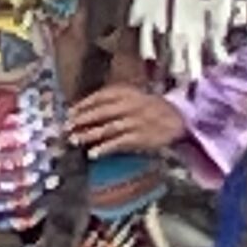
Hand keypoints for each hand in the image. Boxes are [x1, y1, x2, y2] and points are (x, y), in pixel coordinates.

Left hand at [69, 86, 187, 159]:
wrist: (180, 119)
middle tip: (65, 127)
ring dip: (88, 135)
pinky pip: (118, 143)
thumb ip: (113, 100)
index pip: (101, 96)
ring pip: (107, 128)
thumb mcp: (134, 96)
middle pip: (100, 112)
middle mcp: (131, 106)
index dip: (83, 104)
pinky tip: (92, 154)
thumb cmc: (151, 108)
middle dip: (81, 120)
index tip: (69, 112)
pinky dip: (104, 148)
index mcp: (128, 93)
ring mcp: (136, 122)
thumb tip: (83, 109)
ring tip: (74, 140)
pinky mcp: (140, 137)